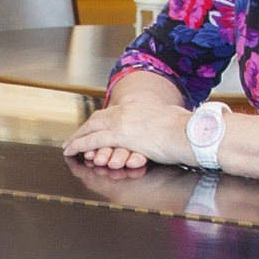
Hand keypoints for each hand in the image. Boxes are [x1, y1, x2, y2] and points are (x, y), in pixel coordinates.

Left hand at [61, 98, 193, 172]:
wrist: (189, 132)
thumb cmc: (187, 131)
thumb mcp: (172, 123)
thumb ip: (163, 125)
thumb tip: (167, 130)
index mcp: (139, 107)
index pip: (114, 113)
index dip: (102, 121)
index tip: (94, 127)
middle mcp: (127, 111)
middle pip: (99, 118)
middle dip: (85, 128)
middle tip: (74, 138)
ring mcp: (121, 121)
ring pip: (92, 128)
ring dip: (78, 137)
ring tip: (69, 146)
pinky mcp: (119, 134)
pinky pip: (92, 140)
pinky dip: (79, 145)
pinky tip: (71, 150)